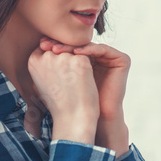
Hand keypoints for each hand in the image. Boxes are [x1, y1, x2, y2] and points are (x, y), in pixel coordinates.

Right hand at [27, 46, 98, 143]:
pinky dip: (87, 68)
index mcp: (33, 61)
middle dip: (67, 61)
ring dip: (78, 63)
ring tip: (77, 82)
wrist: (72, 118)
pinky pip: (86, 57)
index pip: (46, 49)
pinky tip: (85, 81)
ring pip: (74, 52)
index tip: (61, 74)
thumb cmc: (58, 104)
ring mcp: (63, 58)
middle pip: (61, 48)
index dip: (56, 59)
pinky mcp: (80, 61)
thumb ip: (42, 67)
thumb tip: (47, 52)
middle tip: (71, 80)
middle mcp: (46, 57)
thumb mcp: (40, 84)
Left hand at [40, 37, 130, 154]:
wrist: (88, 117)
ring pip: (89, 46)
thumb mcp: (59, 77)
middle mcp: (100, 57)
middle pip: (80, 44)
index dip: (55, 45)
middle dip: (62, 44)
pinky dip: (89, 50)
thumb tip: (38, 45)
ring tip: (57, 50)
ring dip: (72, 46)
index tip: (40, 45)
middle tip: (47, 45)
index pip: (71, 46)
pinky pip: (103, 50)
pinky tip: (75, 54)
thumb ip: (53, 63)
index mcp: (87, 59)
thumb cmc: (72, 100)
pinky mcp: (122, 60)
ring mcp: (111, 58)